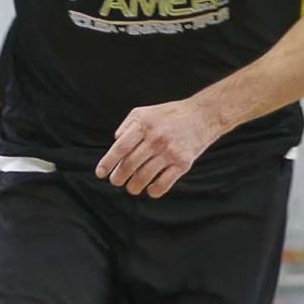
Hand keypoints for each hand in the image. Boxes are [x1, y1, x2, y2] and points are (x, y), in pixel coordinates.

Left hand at [97, 98, 226, 196]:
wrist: (203, 116)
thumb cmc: (170, 115)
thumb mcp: (145, 112)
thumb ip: (127, 126)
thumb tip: (115, 143)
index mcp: (144, 125)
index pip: (120, 148)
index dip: (108, 162)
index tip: (100, 173)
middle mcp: (156, 138)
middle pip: (130, 165)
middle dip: (119, 177)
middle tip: (116, 181)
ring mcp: (170, 152)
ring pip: (144, 177)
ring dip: (133, 187)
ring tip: (132, 187)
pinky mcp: (183, 163)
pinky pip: (163, 184)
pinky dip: (153, 191)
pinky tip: (151, 189)